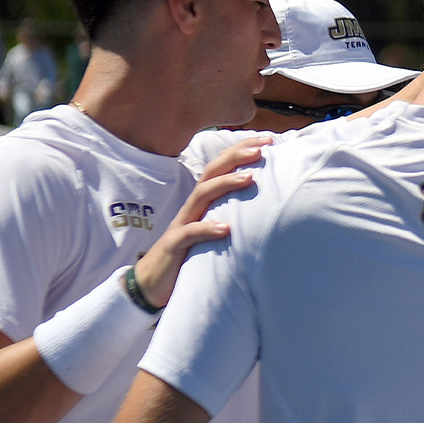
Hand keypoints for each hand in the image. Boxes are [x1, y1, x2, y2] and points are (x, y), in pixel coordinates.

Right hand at [134, 136, 268, 307]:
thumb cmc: (191, 252)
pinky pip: (190, 234)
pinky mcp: (175, 246)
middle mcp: (193, 207)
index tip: (269, 140)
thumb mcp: (213, 228)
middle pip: (212, 172)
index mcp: (204, 201)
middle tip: (262, 149)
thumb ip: (231, 214)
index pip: (222, 167)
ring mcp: (183, 224)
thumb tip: (268, 205)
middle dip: (236, 157)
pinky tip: (226, 229)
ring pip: (202, 196)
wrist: (154, 282)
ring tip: (250, 179)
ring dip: (226, 184)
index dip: (241, 150)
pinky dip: (207, 229)